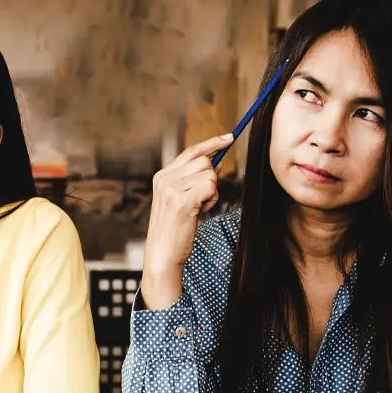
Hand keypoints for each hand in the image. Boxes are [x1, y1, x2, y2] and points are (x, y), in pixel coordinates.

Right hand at [139, 133, 232, 308]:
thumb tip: (216, 162)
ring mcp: (172, 189)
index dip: (211, 144)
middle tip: (203, 199)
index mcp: (162, 176)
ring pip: (210, 174)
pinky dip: (211, 199)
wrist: (162, 254)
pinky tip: (199, 211)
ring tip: (198, 207)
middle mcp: (165, 179)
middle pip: (204, 161)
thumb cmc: (174, 230)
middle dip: (212, 179)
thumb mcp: (180, 200)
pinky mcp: (182, 200)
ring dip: (212, 191)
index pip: (191, 152)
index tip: (229, 138)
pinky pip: (210, 187)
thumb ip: (193, 180)